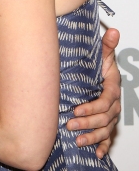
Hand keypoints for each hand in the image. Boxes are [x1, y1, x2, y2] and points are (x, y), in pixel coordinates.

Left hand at [66, 27, 120, 157]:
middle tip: (70, 124)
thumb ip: (107, 45)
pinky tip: (96, 153)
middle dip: (87, 123)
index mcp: (112, 88)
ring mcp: (111, 115)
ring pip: (105, 130)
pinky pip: (108, 138)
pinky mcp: (106, 123)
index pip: (106, 102)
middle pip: (105, 118)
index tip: (76, 110)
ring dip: (92, 136)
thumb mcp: (103, 54)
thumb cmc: (99, 65)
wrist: (99, 74)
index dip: (92, 107)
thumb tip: (114, 31)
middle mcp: (114, 104)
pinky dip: (103, 146)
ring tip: (77, 139)